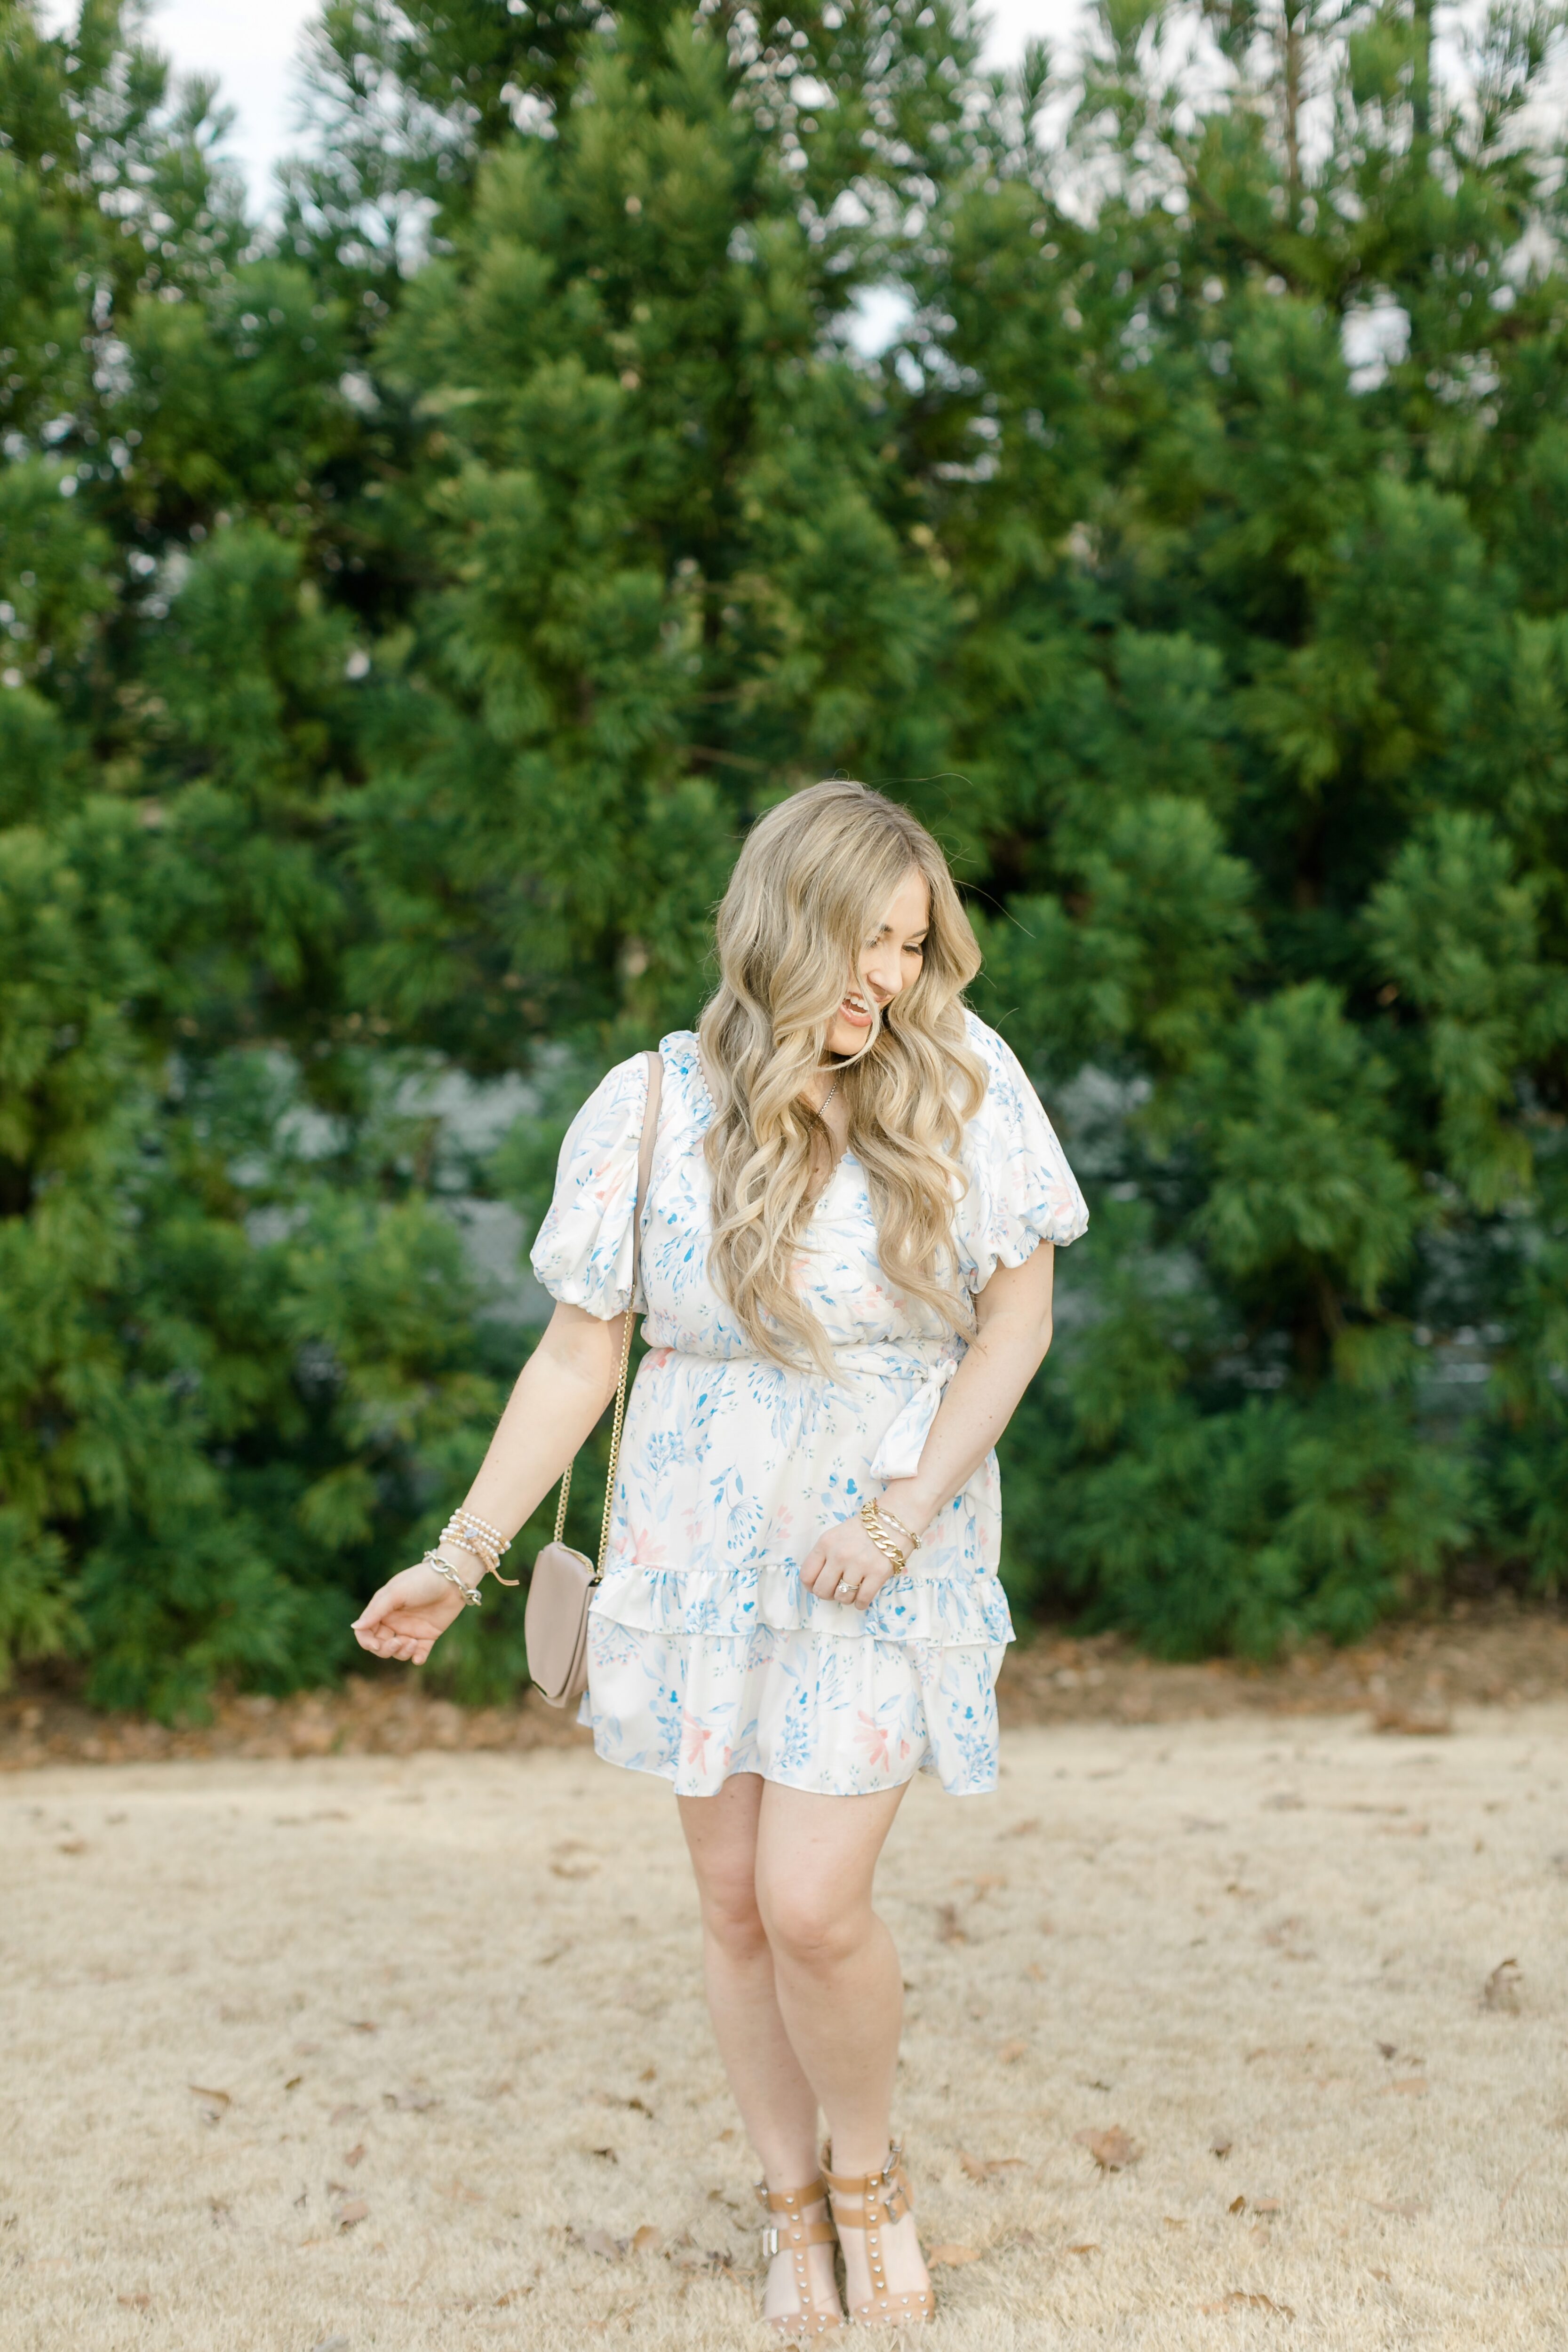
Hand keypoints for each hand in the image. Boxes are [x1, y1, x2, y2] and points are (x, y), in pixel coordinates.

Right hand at [351, 1559, 468, 1664]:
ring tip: (413, 1643)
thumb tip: (355, 1626)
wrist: (452, 1579)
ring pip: (398, 1652)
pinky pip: (419, 1654)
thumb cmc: (421, 1581)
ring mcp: (411, 1630)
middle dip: (385, 1650)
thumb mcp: (395, 1592)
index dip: (366, 1641)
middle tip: (398, 1642)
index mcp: (383, 1610)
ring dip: (402, 1653)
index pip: (365, 1631)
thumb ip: (375, 1611)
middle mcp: (395, 1622)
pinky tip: (419, 1658)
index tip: (376, 1645)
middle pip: (380, 1646)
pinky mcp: (428, 1635)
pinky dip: (417, 1659)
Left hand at [800, 1512, 897, 1613]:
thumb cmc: (864, 1528)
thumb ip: (825, 1555)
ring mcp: (859, 1565)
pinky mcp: (878, 1574)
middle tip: (837, 1589)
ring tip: (853, 1589)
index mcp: (825, 1543)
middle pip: (822, 1590)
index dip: (811, 1586)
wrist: (894, 1519)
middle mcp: (839, 1555)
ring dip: (847, 1598)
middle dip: (828, 1594)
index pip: (806, 1575)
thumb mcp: (836, 1535)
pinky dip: (861, 1603)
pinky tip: (863, 1597)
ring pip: (842, 1597)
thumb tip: (817, 1580)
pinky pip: (863, 1600)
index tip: (819, 1585)